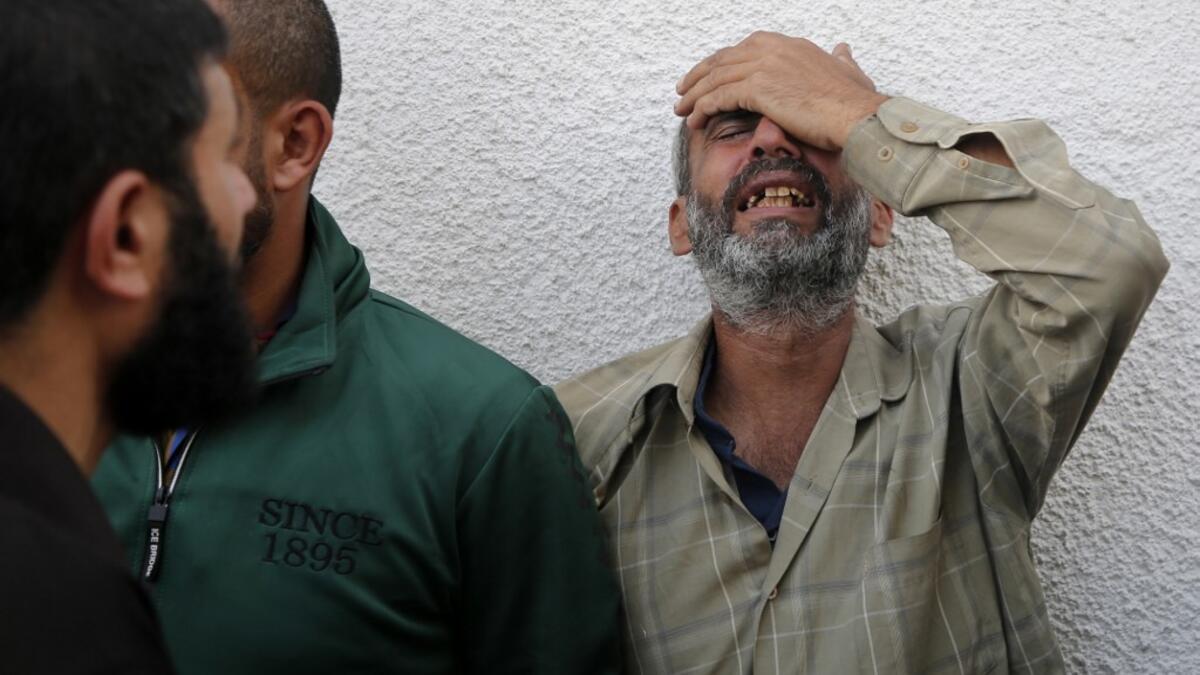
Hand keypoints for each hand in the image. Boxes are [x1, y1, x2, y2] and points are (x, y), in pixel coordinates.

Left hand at [674, 33, 889, 150]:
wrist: (855, 115)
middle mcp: (771, 48)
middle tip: (683, 93)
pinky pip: (719, 97)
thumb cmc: (854, 102)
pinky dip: (702, 109)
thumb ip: (840, 59)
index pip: (741, 50)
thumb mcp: (849, 71)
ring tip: (681, 111)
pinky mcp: (757, 88)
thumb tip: (842, 49)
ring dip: (694, 96)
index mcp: (786, 44)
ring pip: (715, 79)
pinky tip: (694, 121)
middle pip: (722, 61)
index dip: (719, 64)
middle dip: (699, 77)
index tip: (706, 78)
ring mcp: (763, 66)